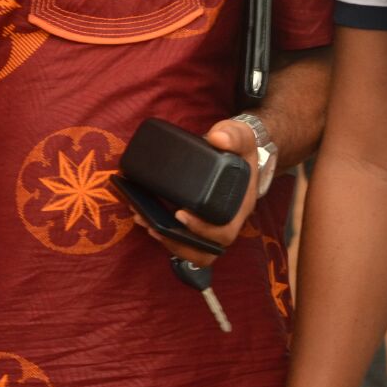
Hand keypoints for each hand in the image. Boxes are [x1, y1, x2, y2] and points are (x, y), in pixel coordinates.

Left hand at [130, 119, 258, 268]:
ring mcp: (211, 224)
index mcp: (239, 207)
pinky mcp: (197, 220)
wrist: (238, 151)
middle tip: (155, 227)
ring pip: (193, 250)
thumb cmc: (239, 147)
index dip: (203, 231)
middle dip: (179, 244)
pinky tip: (144, 217)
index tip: (180, 214)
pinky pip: (183, 238)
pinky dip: (164, 233)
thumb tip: (218, 138)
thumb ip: (233, 135)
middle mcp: (226, 221)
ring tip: (144, 222)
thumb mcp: (242, 136)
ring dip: (168, 242)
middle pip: (207, 251)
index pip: (225, 233)